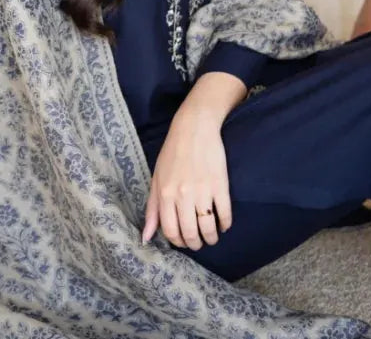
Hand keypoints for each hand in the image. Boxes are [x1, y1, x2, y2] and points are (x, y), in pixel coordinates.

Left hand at [141, 110, 232, 249]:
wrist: (194, 127)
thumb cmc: (173, 152)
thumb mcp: (157, 178)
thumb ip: (152, 209)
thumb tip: (146, 238)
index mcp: (165, 194)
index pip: (170, 231)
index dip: (178, 241)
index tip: (184, 241)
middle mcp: (183, 195)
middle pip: (190, 233)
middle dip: (195, 244)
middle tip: (199, 243)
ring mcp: (202, 191)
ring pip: (208, 228)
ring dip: (211, 238)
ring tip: (212, 236)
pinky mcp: (220, 185)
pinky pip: (224, 214)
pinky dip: (225, 224)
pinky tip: (223, 224)